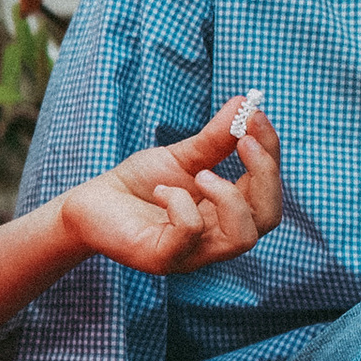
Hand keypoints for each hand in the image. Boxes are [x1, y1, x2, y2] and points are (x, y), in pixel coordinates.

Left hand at [59, 95, 281, 276]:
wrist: (90, 204)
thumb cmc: (138, 184)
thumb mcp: (181, 157)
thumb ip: (216, 139)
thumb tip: (246, 103)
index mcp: (228, 214)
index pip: (269, 191)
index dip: (270, 155)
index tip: (254, 116)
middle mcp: (217, 239)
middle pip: (268, 217)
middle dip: (264, 175)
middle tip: (243, 140)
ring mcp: (193, 254)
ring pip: (242, 238)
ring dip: (228, 197)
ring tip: (199, 175)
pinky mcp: (163, 258)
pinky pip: (190, 233)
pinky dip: (181, 205)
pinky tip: (161, 192)